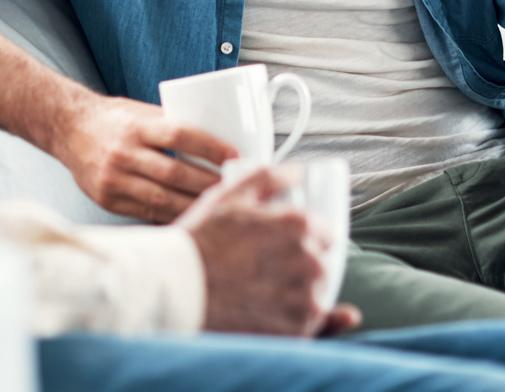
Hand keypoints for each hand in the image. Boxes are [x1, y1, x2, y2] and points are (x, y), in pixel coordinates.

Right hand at [55, 94, 238, 222]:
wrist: (68, 128)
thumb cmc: (112, 119)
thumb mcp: (140, 112)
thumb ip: (170, 126)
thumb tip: (214, 143)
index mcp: (134, 126)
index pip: (179, 134)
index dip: (209, 147)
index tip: (234, 155)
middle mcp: (123, 153)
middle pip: (175, 173)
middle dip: (209, 183)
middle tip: (235, 188)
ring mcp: (113, 179)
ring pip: (163, 199)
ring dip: (195, 205)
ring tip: (219, 206)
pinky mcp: (108, 199)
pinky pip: (146, 213)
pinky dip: (171, 216)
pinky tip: (190, 216)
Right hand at [178, 165, 361, 336]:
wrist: (181, 288)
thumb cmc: (202, 240)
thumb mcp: (229, 195)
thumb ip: (268, 178)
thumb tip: (297, 172)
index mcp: (297, 226)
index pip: (324, 229)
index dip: (308, 233)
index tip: (289, 238)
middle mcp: (308, 262)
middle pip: (322, 261)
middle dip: (302, 261)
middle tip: (270, 263)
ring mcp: (305, 299)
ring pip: (318, 292)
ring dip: (301, 289)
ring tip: (266, 286)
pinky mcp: (298, 331)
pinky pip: (315, 323)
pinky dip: (304, 317)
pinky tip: (281, 310)